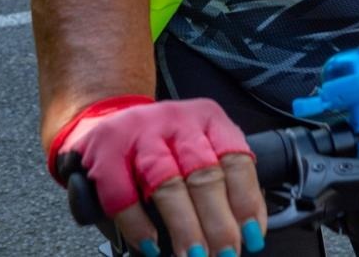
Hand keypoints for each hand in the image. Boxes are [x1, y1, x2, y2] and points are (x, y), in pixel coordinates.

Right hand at [51, 96, 266, 256]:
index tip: (252, 236)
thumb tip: (244, 228)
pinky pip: (122, 192)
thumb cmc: (162, 141)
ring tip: (194, 255)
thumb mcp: (199, 144)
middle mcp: (178, 122)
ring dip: (184, 226)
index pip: (237, 161)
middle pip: (204, 175)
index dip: (246, 202)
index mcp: (210, 120)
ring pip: (168, 184)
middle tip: (226, 252)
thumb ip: (221, 176)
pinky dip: (137, 224)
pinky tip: (151, 244)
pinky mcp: (106, 149)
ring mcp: (141, 133)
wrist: (108, 115)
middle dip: (218, 222)